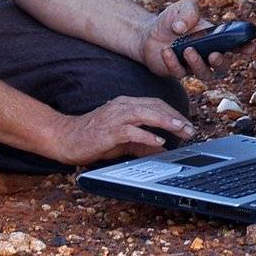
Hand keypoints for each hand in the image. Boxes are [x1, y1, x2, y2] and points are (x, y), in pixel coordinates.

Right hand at [46, 96, 195, 166]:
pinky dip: (146, 135)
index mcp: (126, 105)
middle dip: (174, 117)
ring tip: (180, 129)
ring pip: (144, 113)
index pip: (156, 104)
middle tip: (189, 129)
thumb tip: (163, 151)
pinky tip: (158, 140)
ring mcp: (114, 117)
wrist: (66, 138)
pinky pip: (130, 130)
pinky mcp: (107, 131)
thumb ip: (143, 144)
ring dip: (165, 121)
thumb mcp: (124, 141)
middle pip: (154, 106)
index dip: (173, 113)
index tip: (187, 124)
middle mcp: (122, 106)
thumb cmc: (94, 137)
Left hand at [139, 0, 250, 80]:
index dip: (245, 47)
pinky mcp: (177, 72)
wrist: (148, 33)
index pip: (234, 45)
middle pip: (223, 67)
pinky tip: (166, 51)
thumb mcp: (182, 7)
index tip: (250, 47)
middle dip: (221, 63)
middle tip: (214, 54)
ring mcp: (193, 66)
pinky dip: (173, 62)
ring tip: (188, 50)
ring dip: (198, 64)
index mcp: (214, 38)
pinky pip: (179, 73)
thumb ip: (188, 12)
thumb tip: (183, 28)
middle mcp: (207, 54)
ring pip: (204, 74)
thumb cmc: (171, 20)